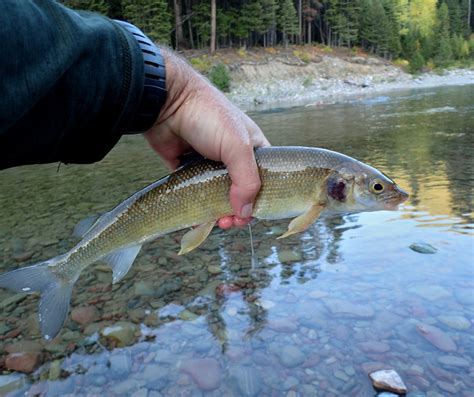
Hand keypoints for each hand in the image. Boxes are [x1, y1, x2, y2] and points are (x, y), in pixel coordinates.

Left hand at [144, 48, 269, 226]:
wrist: (166, 101)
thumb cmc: (209, 116)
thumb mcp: (238, 146)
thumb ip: (247, 180)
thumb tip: (246, 212)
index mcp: (252, 149)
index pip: (263, 181)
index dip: (260, 200)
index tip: (249, 216)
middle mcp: (233, 158)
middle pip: (241, 192)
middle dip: (237, 211)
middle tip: (228, 222)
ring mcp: (209, 165)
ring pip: (217, 195)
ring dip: (218, 211)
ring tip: (215, 222)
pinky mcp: (187, 169)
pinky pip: (195, 194)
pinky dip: (198, 207)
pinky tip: (197, 219)